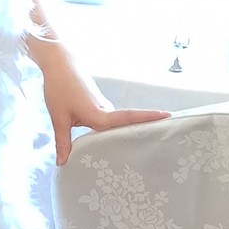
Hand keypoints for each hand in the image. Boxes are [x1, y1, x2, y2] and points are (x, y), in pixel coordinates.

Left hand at [41, 55, 168, 164]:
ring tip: (137, 154)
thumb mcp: (59, 118)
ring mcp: (105, 107)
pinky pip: (111, 121)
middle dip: (143, 134)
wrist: (58, 65)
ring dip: (126, 134)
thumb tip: (62, 163)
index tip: (170, 117)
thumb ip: (63, 142)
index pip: (129, 118)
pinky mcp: (100, 106)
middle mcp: (107, 111)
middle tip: (161, 147)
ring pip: (118, 124)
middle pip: (129, 125)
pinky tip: (110, 144)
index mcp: (100, 114)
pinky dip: (113, 130)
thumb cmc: (58, 88)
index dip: (149, 118)